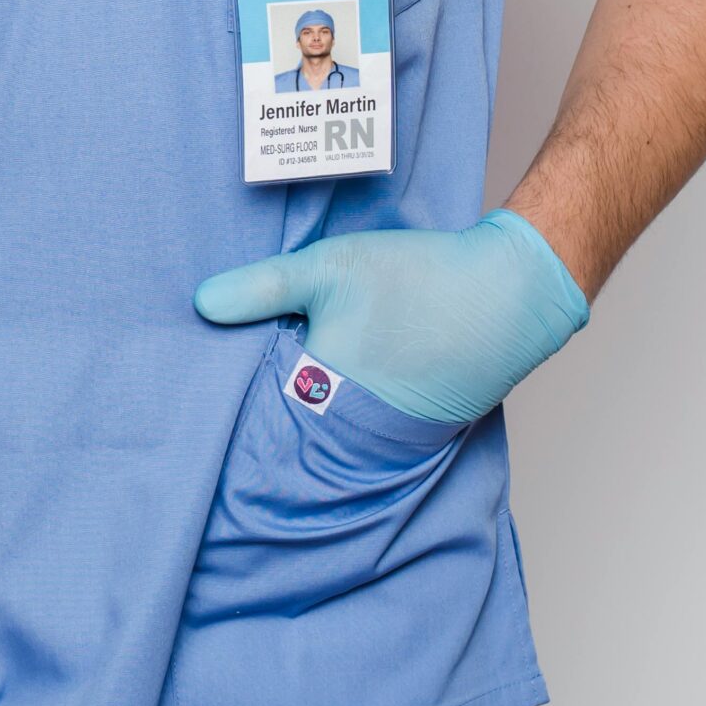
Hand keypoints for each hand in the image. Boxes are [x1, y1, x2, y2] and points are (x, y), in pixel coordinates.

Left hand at [192, 211, 589, 428]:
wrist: (507, 296)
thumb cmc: (417, 279)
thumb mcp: (329, 267)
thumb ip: (262, 287)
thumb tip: (200, 304)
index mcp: (317, 394)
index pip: (251, 415)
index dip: (226, 401)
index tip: (198, 394)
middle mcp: (348, 431)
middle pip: (284, 429)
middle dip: (259, 413)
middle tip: (226, 390)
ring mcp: (383, 438)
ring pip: (322, 433)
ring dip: (302, 417)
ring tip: (277, 392)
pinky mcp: (412, 434)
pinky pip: (359, 432)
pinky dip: (343, 416)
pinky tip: (336, 387)